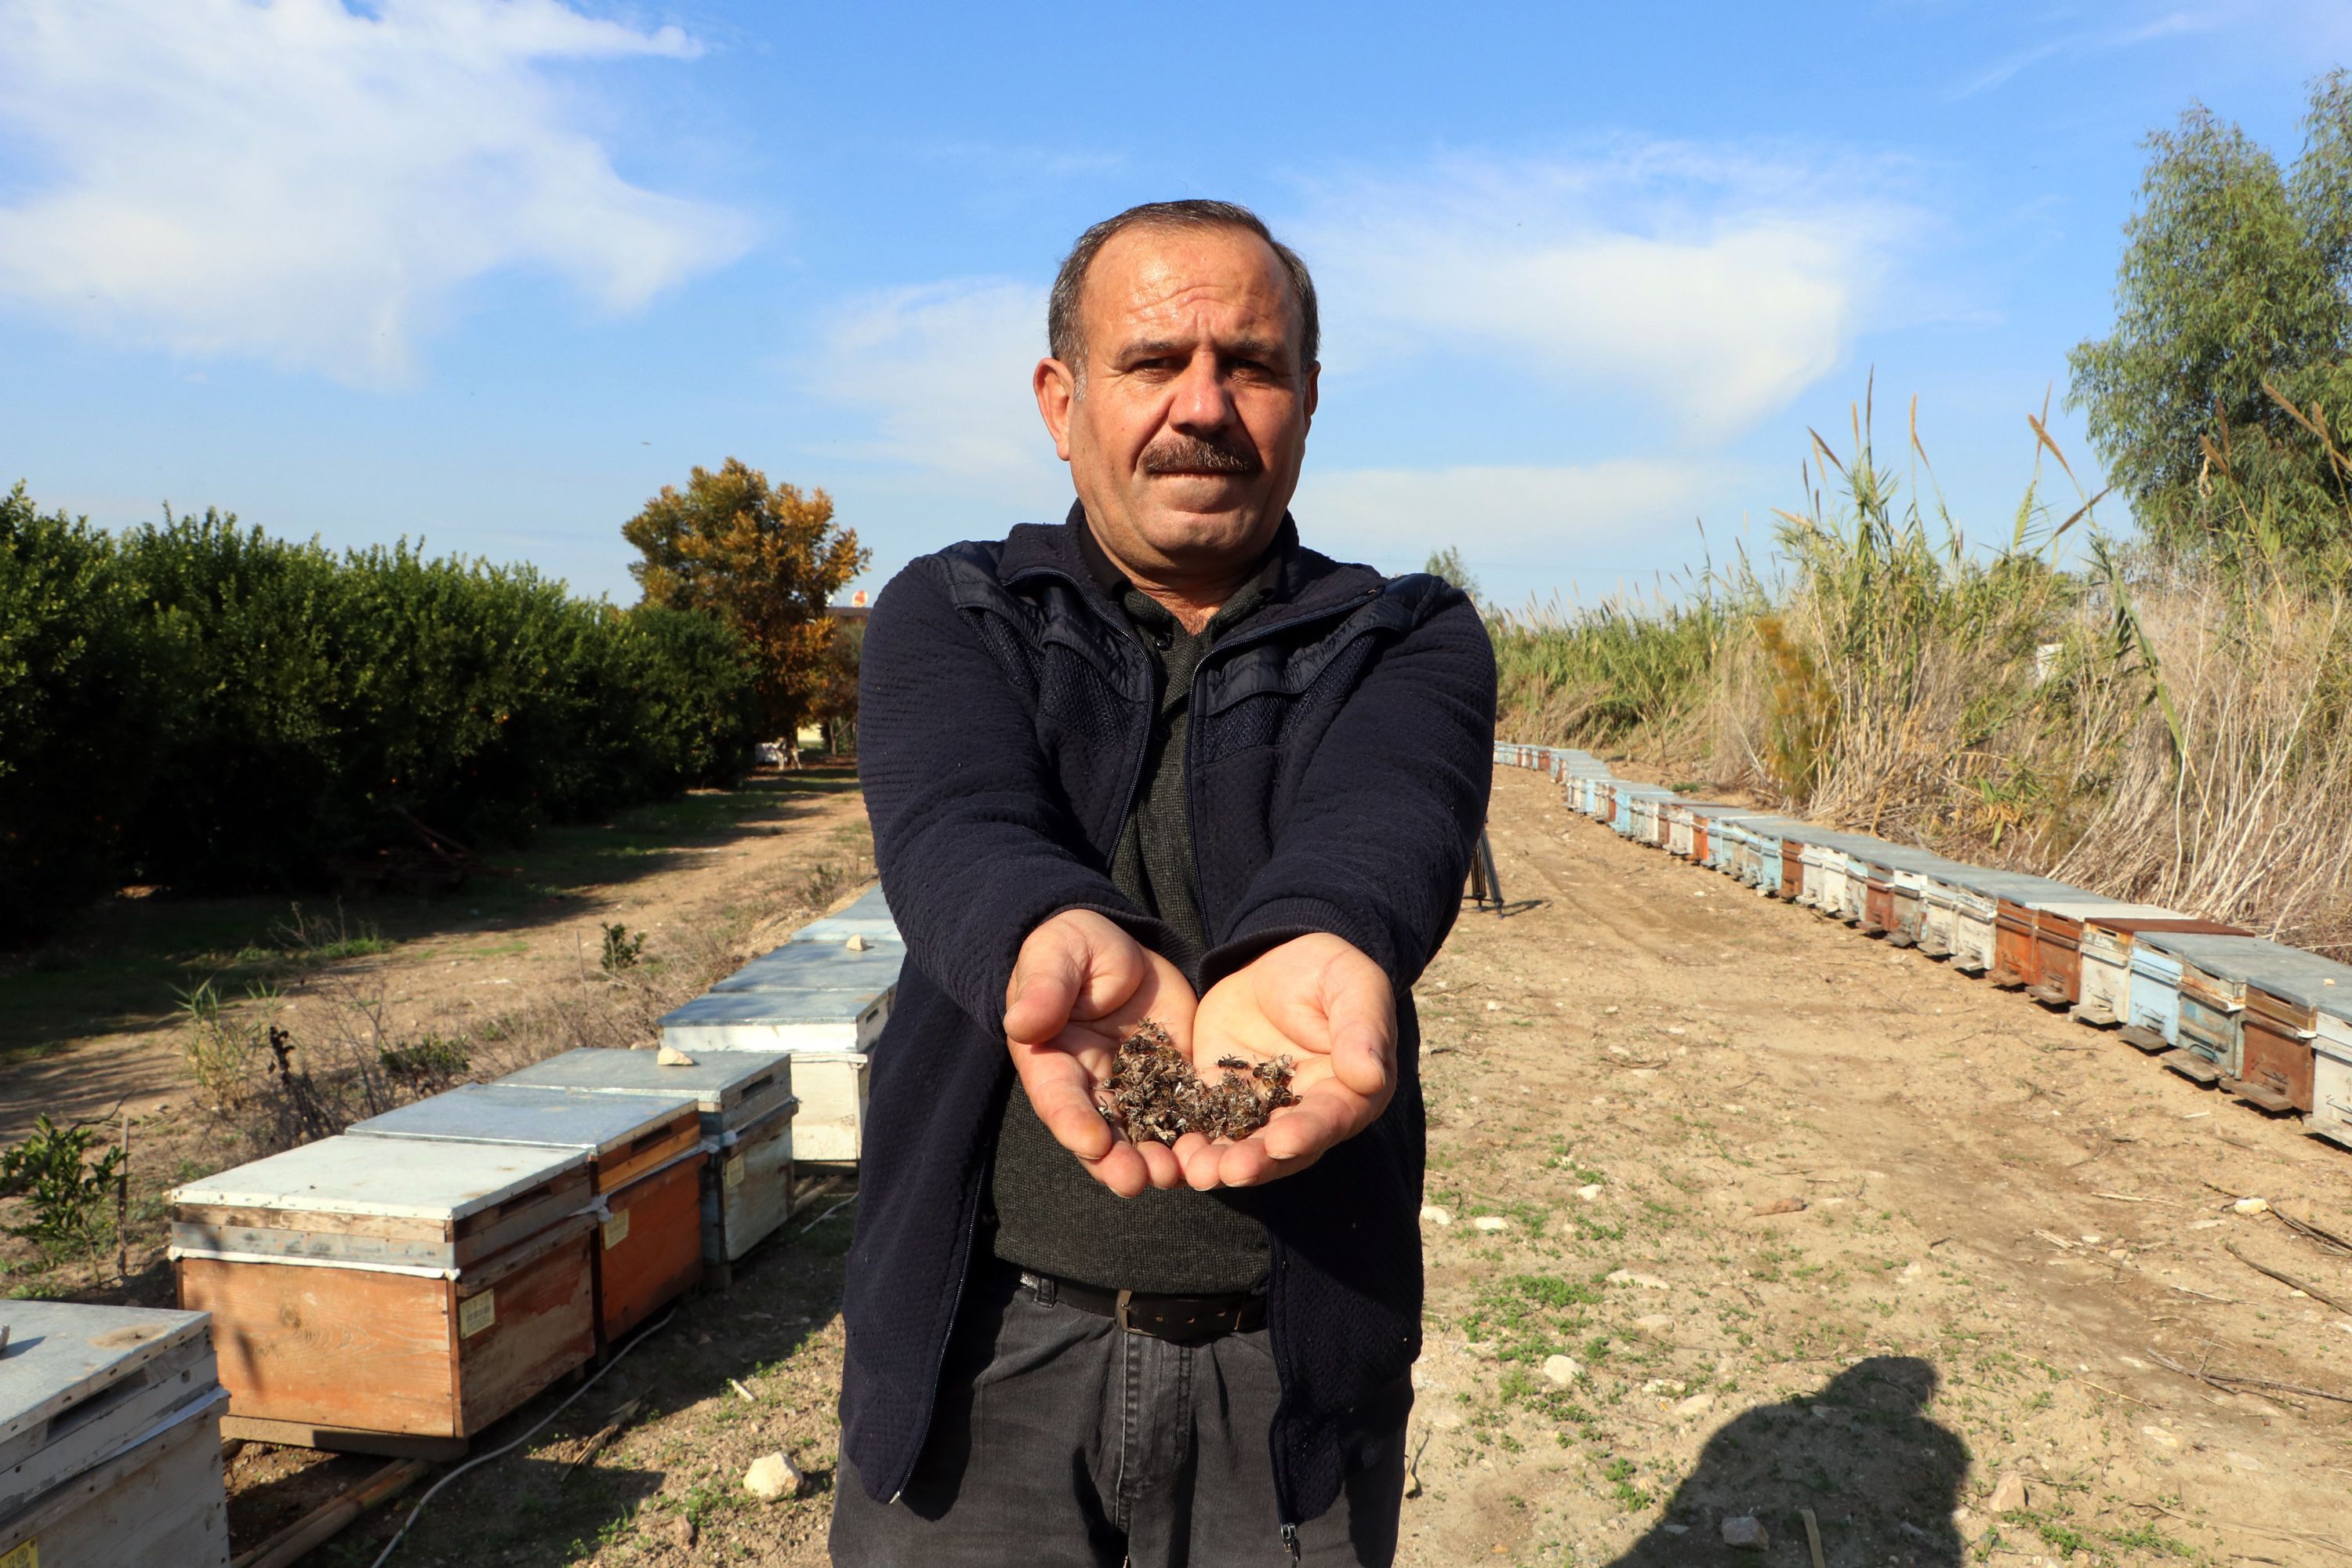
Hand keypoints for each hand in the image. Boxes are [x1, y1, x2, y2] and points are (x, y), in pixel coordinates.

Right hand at [1003, 910, 1196, 1196]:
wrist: (1118, 948)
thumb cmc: (1071, 949)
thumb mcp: (1055, 957)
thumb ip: (1044, 990)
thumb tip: (1020, 1023)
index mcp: (1052, 1062)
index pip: (1059, 1099)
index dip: (1074, 1124)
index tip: (1092, 1144)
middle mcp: (1089, 1089)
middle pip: (1100, 1135)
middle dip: (1116, 1162)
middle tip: (1136, 1181)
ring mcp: (1132, 1090)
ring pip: (1142, 1136)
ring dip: (1156, 1162)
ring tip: (1176, 1177)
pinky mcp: (1171, 1082)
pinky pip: (1183, 1116)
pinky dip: (1194, 1139)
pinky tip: (1212, 1156)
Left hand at [1177, 933, 1395, 1188]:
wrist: (1277, 958)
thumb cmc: (1328, 971)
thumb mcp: (1352, 986)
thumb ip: (1362, 1029)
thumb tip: (1372, 1076)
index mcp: (1350, 1091)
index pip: (1331, 1119)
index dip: (1308, 1133)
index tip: (1282, 1143)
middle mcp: (1306, 1112)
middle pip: (1283, 1147)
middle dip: (1256, 1162)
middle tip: (1229, 1172)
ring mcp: (1262, 1109)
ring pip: (1243, 1147)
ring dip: (1221, 1164)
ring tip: (1195, 1171)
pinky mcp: (1222, 1098)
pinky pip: (1206, 1125)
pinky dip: (1190, 1143)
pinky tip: (1171, 1153)